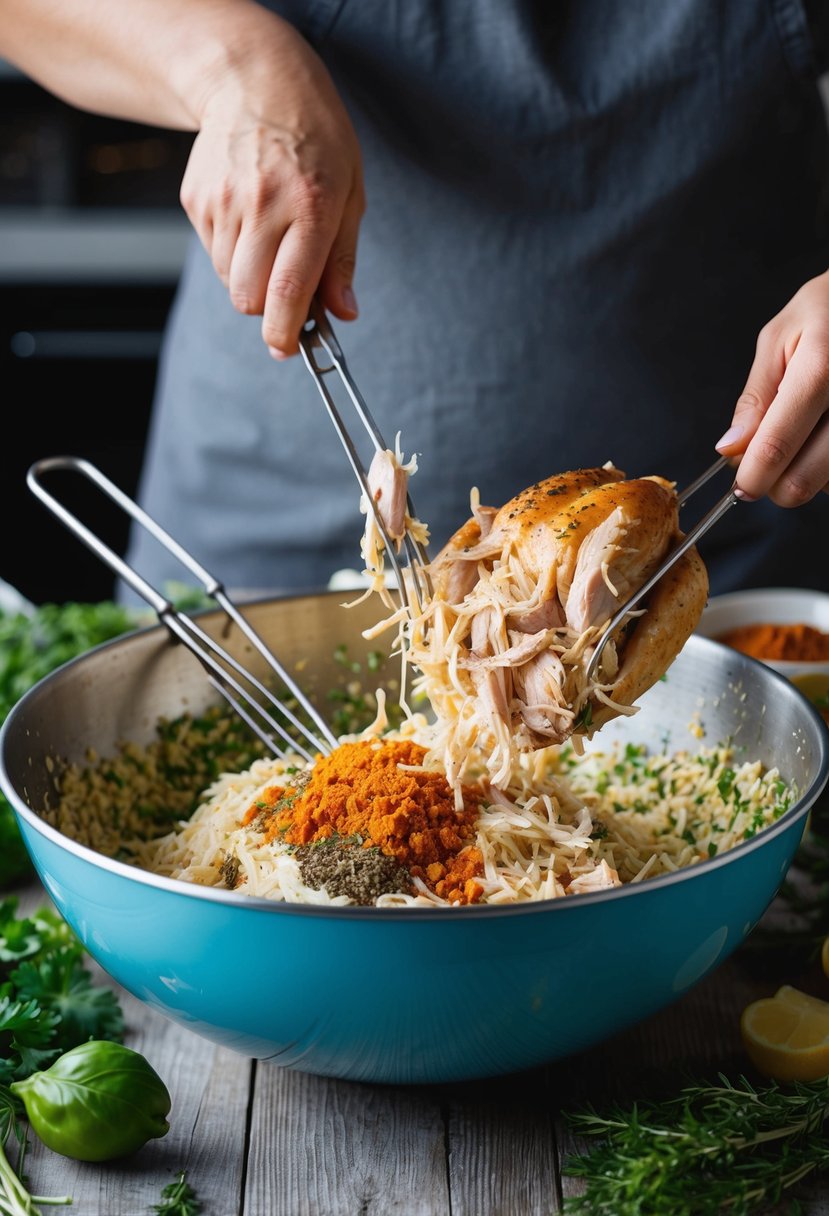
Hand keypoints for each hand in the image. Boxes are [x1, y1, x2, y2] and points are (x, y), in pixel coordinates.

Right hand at [179, 11, 364, 356]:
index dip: (285, 332)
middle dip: (267, 309)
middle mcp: (262, 204)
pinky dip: (231, 252)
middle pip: (248, 296)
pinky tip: (248, 217)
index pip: (289, 290)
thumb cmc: (315, 139)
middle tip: (285, 293)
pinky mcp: (196, 199)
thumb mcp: (350, 192)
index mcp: (310, 206)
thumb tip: (343, 312)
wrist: (255, 81)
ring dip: (250, 278)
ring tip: (270, 239)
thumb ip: (343, 259)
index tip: (287, 349)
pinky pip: (213, 252)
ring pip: (229, 280)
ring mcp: (223, 201)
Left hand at [716, 268, 828, 503]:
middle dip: (773, 486)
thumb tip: (731, 447)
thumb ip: (755, 397)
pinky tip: (823, 439)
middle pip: (801, 483)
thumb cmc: (825, 313)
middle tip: (765, 465)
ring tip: (803, 436)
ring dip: (804, 476)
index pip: (775, 447)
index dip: (751, 477)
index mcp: (819, 370)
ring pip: (825, 486)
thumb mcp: (779, 339)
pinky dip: (826, 469)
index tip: (742, 484)